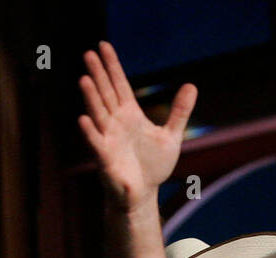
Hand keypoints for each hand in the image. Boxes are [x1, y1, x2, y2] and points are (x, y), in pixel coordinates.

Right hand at [77, 41, 196, 211]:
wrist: (144, 193)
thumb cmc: (153, 165)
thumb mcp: (171, 135)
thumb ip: (179, 111)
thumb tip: (192, 86)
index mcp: (130, 114)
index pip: (119, 84)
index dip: (112, 66)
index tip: (103, 46)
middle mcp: (116, 122)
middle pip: (106, 94)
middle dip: (98, 75)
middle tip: (89, 54)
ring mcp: (109, 138)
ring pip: (99, 114)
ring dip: (91, 98)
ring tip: (85, 79)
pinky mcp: (106, 157)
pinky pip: (96, 142)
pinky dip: (91, 131)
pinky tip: (84, 119)